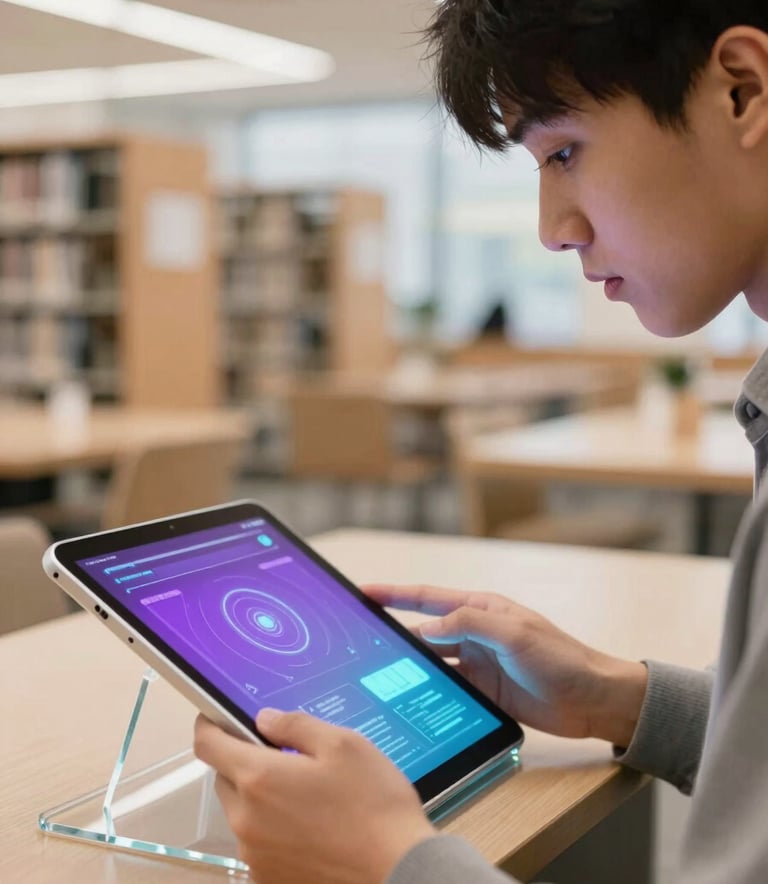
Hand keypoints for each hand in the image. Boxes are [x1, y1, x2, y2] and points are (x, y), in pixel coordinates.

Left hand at [194, 709, 435, 883]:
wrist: (397, 871)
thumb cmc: (373, 803)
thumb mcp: (343, 745)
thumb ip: (296, 725)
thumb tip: (265, 719)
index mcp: (259, 778)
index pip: (208, 745)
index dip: (209, 725)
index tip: (217, 718)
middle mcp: (246, 819)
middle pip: (225, 779)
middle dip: (245, 762)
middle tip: (286, 757)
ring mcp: (255, 855)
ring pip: (242, 812)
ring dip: (259, 798)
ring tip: (306, 795)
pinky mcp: (269, 879)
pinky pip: (258, 842)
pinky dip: (272, 829)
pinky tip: (310, 826)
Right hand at [362, 584, 646, 746]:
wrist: (592, 700)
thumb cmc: (560, 657)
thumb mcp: (513, 633)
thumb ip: (468, 625)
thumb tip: (425, 629)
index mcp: (481, 608)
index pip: (427, 598)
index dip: (393, 594)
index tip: (363, 592)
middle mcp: (474, 633)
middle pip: (424, 630)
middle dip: (393, 632)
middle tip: (361, 639)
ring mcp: (477, 663)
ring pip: (432, 662)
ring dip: (409, 665)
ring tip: (375, 672)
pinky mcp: (482, 692)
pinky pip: (446, 688)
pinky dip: (427, 690)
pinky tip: (408, 697)